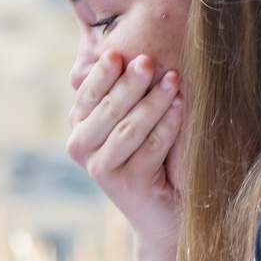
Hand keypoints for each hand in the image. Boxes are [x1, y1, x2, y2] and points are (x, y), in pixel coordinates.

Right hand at [66, 51, 184, 260]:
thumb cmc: (151, 157)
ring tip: (173, 80)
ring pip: (128, 128)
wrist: (163, 214)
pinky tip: (181, 106)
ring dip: (153, 102)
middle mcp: (82, 149)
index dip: (103, 73)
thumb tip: (123, 46)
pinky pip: (150, 147)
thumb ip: (121, 94)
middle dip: (129, 83)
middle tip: (149, 60)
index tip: (120, 51)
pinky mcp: (127, 185)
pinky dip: (168, 125)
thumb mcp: (130, 122)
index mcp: (79, 128)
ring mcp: (102, 170)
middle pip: (106, 109)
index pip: (87, 95)